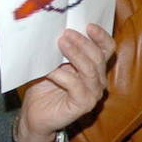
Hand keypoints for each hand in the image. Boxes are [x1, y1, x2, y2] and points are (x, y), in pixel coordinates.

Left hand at [15, 24, 116, 141]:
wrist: (34, 115)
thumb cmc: (45, 88)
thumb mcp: (55, 64)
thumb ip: (62, 52)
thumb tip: (60, 31)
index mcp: (96, 69)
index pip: (107, 49)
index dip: (101, 37)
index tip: (88, 25)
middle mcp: (99, 81)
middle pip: (99, 57)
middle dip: (83, 42)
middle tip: (66, 33)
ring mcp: (94, 94)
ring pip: (90, 69)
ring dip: (75, 54)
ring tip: (60, 43)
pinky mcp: (84, 104)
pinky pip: (76, 85)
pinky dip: (62, 74)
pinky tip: (49, 70)